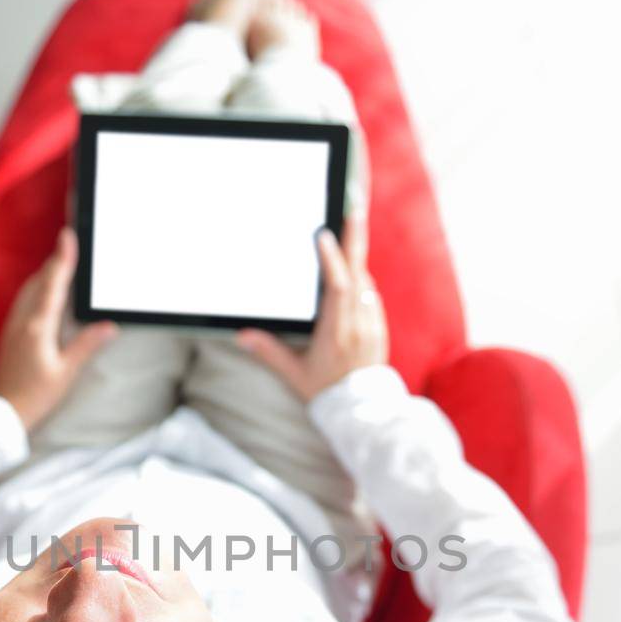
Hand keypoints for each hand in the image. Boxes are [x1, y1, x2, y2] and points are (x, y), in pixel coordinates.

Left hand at [0, 228, 117, 430]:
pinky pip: (24, 301)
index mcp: (38, 327)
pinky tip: (44, 292)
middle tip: (69, 244)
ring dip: (45, 274)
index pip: (53, 284)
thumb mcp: (66, 372)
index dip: (62, 259)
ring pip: (29, 290)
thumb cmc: (35, 395)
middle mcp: (22, 321)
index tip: (68, 236)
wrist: (3, 413)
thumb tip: (109, 326)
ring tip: (60, 264)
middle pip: (39, 281)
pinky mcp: (10, 334)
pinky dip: (37, 289)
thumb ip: (86, 346)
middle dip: (55, 262)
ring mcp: (13, 326)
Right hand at [236, 213, 388, 401]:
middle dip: (355, 240)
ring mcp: (372, 325)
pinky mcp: (379, 328)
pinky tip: (350, 273)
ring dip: (354, 260)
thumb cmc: (325, 392)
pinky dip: (359, 281)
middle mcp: (358, 325)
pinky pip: (369, 296)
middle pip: (357, 275)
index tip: (324, 235)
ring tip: (346, 233)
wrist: (361, 413)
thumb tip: (241, 335)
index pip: (337, 289)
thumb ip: (269, 352)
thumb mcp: (294, 374)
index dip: (332, 261)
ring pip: (364, 283)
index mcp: (336, 334)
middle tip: (353, 208)